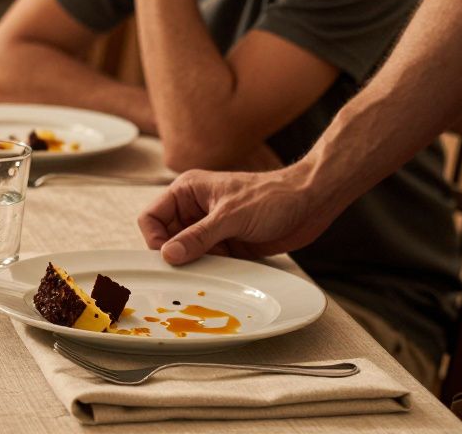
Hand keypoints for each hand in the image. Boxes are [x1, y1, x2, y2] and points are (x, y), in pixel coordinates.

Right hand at [137, 163, 339, 264]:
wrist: (310, 204)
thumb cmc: (272, 197)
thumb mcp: (230, 216)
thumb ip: (197, 237)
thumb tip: (168, 255)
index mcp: (187, 192)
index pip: (152, 217)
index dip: (155, 238)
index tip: (168, 257)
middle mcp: (194, 209)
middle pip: (166, 238)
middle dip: (176, 255)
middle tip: (188, 268)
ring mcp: (210, 228)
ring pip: (186, 253)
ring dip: (195, 264)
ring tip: (213, 266)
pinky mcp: (226, 244)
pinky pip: (207, 261)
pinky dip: (212, 269)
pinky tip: (226, 269)